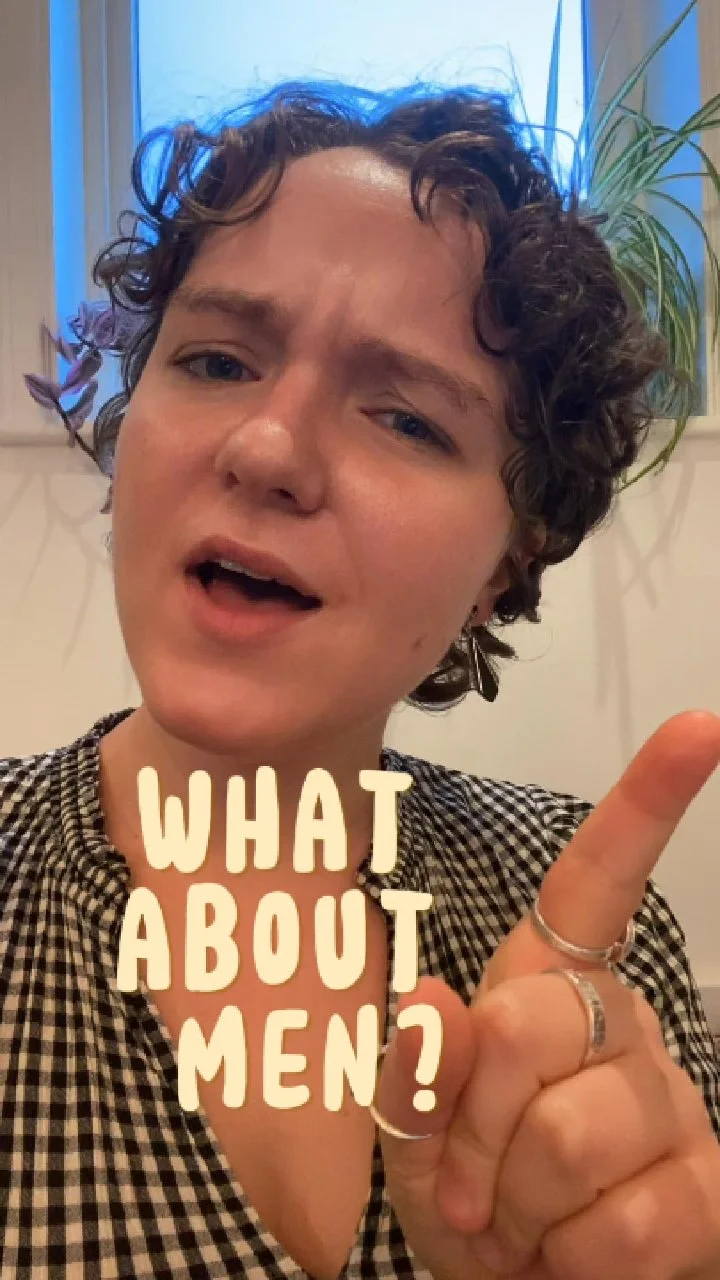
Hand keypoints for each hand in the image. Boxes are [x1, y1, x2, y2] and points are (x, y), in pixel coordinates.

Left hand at [376, 710, 719, 1278]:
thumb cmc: (466, 1197)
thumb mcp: (410, 1140)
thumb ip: (413, 1075)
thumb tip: (435, 1003)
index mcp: (544, 985)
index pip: (598, 881)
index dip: (647, 803)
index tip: (699, 728)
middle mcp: (619, 1022)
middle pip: (528, 1025)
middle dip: (469, 1123)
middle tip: (470, 1182)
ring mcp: (670, 1102)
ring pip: (571, 1133)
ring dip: (516, 1202)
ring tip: (519, 1220)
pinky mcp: (707, 1190)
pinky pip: (624, 1222)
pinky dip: (566, 1260)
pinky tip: (569, 1255)